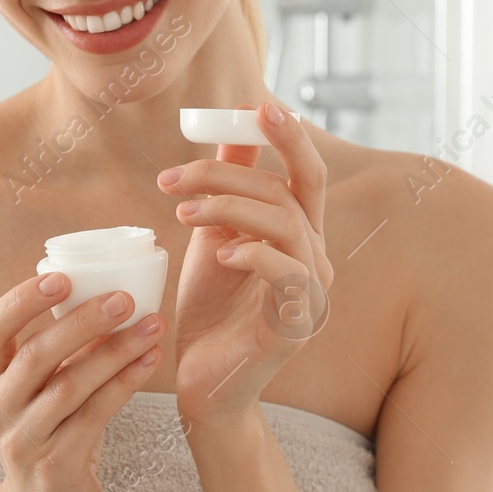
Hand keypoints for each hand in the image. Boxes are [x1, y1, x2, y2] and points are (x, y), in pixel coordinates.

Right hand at [0, 271, 167, 491]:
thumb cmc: (52, 433)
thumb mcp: (41, 389)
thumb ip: (61, 348)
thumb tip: (110, 289)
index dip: (21, 300)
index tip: (61, 277)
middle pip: (36, 355)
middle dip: (83, 322)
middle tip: (124, 298)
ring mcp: (21, 440)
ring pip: (70, 386)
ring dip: (116, 351)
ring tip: (153, 325)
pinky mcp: (53, 465)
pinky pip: (95, 416)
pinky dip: (126, 383)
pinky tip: (150, 361)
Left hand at [157, 100, 332, 429]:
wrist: (203, 385)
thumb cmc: (211, 312)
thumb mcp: (214, 238)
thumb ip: (228, 189)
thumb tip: (232, 130)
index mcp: (301, 235)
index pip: (306, 174)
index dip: (289, 137)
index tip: (256, 106)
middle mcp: (316, 260)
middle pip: (289, 193)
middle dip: (232, 173)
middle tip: (176, 174)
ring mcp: (312, 294)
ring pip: (286, 226)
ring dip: (230, 208)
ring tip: (182, 211)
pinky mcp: (297, 327)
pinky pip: (289, 277)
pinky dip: (255, 255)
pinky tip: (221, 252)